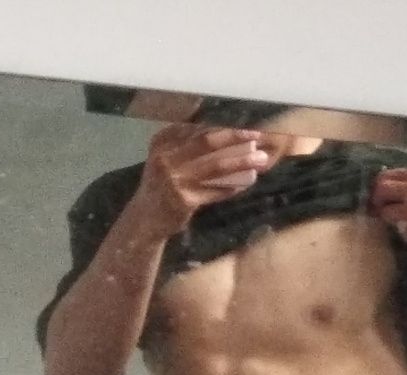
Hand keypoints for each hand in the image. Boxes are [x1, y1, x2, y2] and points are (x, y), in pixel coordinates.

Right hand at [136, 124, 269, 232]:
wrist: (146, 218)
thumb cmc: (162, 184)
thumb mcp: (166, 158)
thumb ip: (188, 144)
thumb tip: (226, 132)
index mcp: (163, 140)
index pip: (198, 128)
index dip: (224, 125)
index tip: (245, 125)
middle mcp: (166, 157)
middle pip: (207, 141)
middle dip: (235, 137)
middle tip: (257, 136)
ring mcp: (175, 179)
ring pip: (216, 166)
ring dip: (241, 162)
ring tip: (260, 160)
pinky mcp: (184, 200)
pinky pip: (216, 191)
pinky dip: (232, 186)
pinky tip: (245, 183)